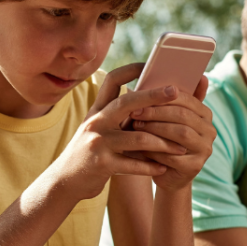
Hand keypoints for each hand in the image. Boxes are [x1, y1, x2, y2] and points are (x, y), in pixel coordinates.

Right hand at [52, 64, 189, 200]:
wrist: (65, 181)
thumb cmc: (90, 154)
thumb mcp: (99, 129)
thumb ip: (118, 117)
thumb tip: (149, 103)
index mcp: (97, 110)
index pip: (112, 80)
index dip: (131, 69)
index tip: (150, 64)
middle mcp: (96, 122)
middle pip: (127, 102)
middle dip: (153, 96)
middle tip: (175, 92)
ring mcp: (97, 142)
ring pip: (138, 137)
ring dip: (163, 143)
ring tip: (180, 148)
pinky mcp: (101, 164)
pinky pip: (133, 164)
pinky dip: (150, 166)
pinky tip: (163, 167)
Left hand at [126, 75, 216, 191]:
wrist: (165, 174)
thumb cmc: (163, 140)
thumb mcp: (166, 119)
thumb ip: (170, 99)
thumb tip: (169, 74)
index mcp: (205, 113)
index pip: (186, 99)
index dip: (162, 97)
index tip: (139, 95)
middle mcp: (210, 130)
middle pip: (183, 115)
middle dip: (156, 112)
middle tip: (134, 112)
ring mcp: (205, 149)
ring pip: (180, 133)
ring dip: (155, 129)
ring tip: (135, 126)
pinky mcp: (196, 167)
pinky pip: (174, 155)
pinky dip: (155, 149)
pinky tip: (139, 146)